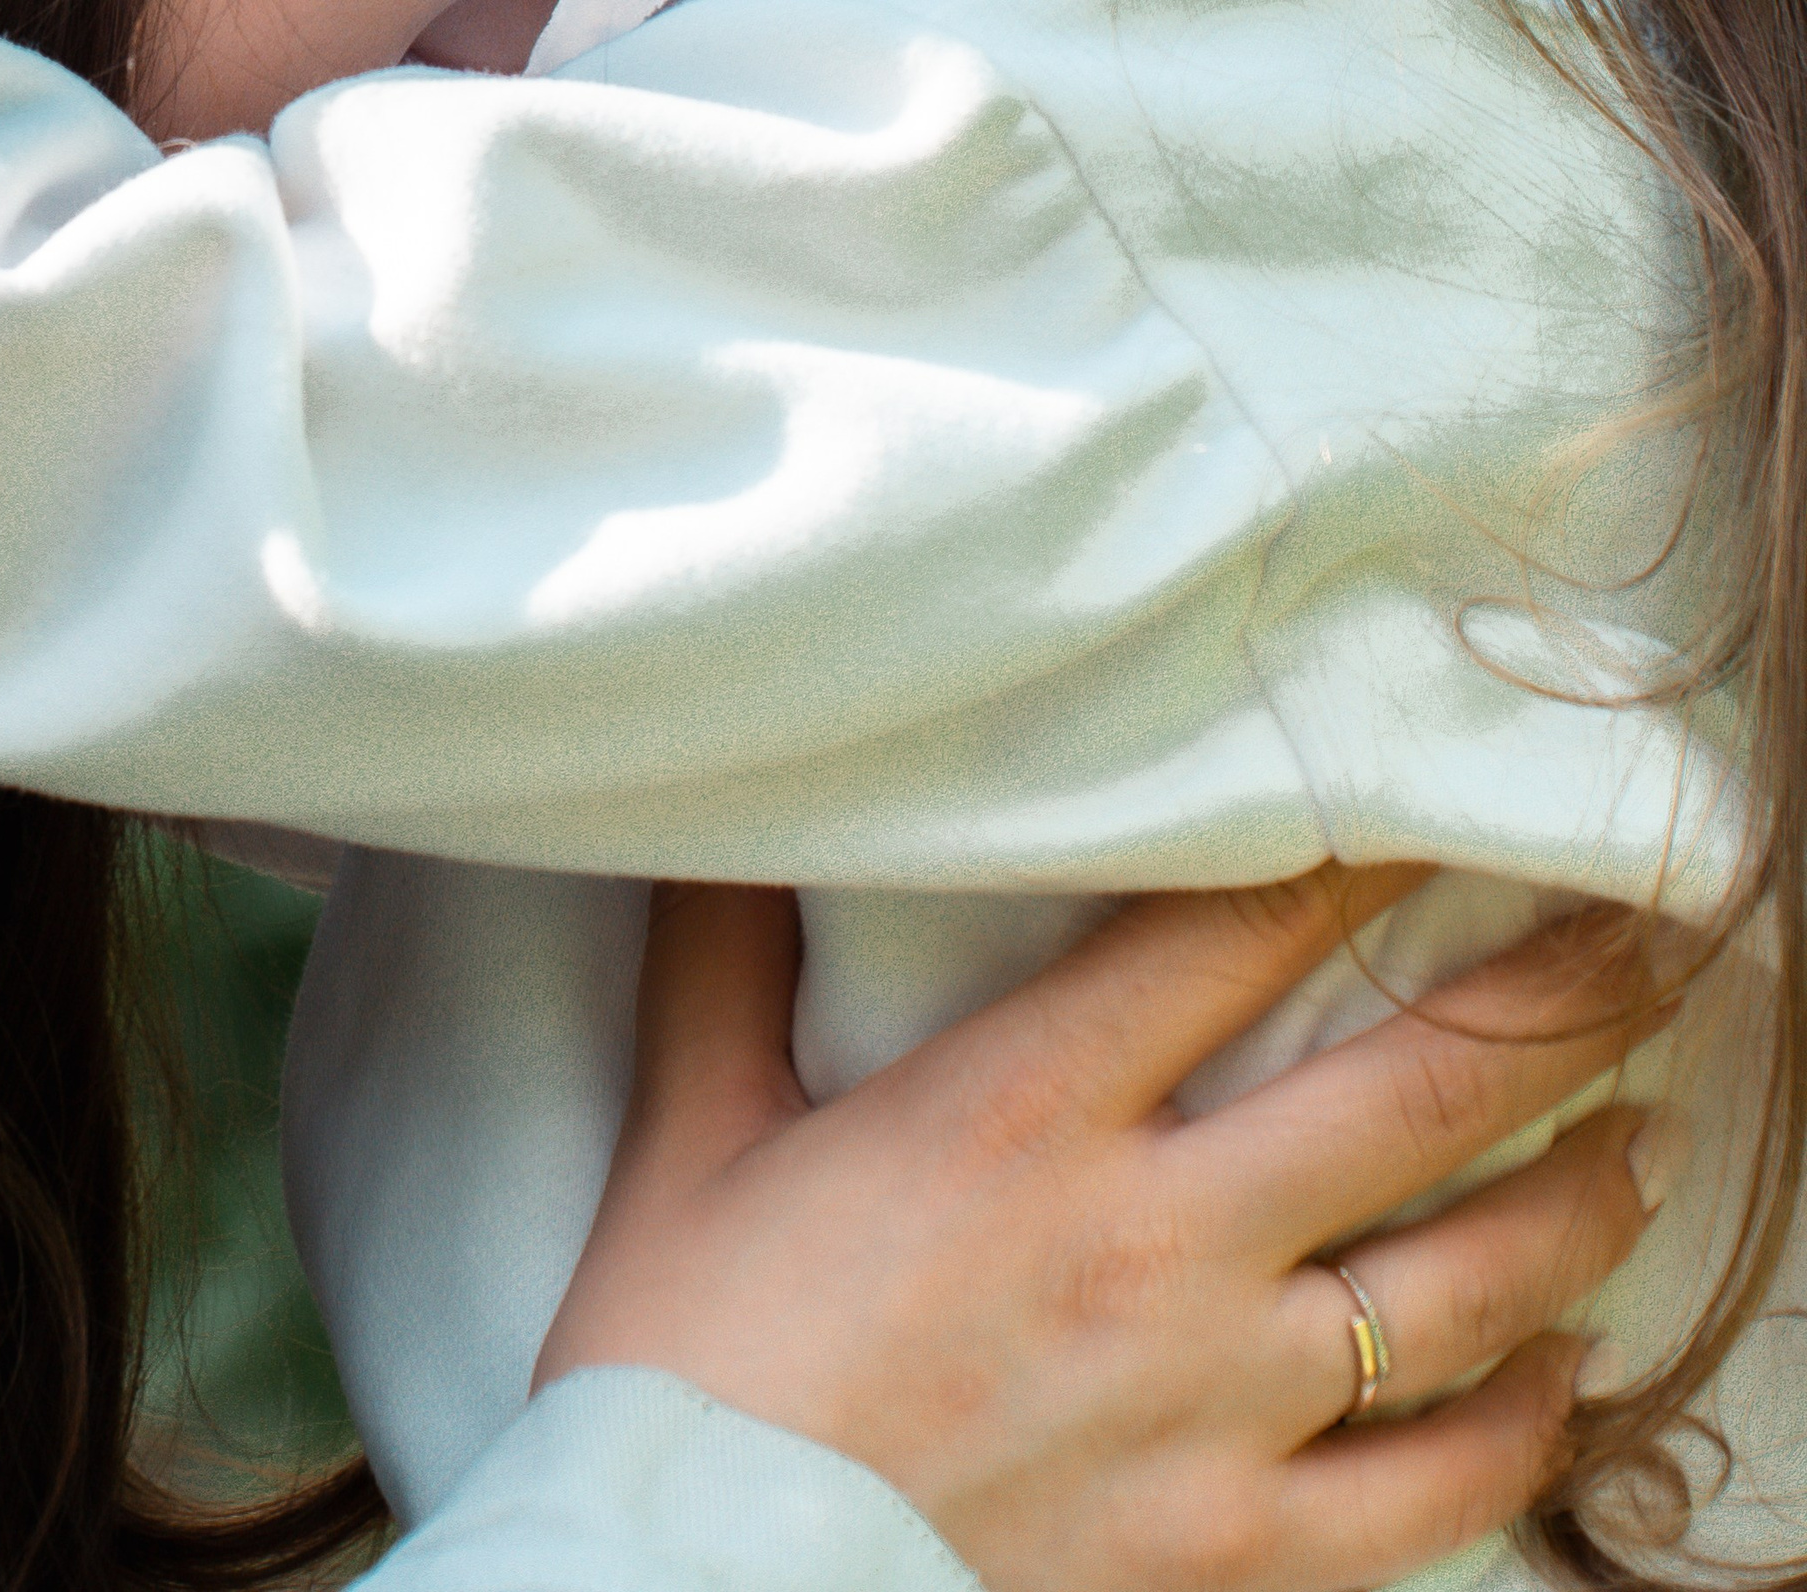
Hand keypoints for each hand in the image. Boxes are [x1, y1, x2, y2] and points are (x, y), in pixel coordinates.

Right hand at [539, 866, 1664, 1591]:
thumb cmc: (680, 1367)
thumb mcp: (693, 1133)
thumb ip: (729, 959)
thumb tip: (734, 815)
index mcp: (1021, 1111)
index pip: (1243, 935)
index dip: (1366, 855)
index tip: (1447, 803)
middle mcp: (1152, 1241)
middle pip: (1413, 1092)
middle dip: (1551, 1006)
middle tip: (1639, 946)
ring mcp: (1215, 1409)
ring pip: (1466, 1286)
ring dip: (1580, 1202)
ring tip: (1638, 1141)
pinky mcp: (1236, 1554)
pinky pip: (1437, 1487)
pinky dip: (1527, 1426)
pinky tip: (1565, 1373)